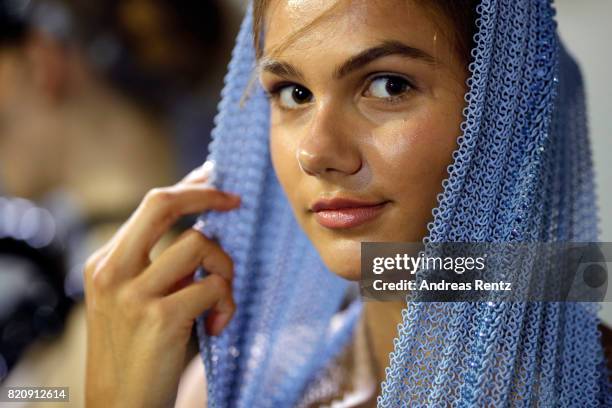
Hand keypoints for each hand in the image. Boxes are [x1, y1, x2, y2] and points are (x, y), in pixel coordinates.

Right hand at [83, 164, 239, 407]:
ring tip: (221, 297)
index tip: (215, 178)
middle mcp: (112, 271)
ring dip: (224, 267)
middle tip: (236, 200)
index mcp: (105, 263)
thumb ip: (158, 265)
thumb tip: (204, 226)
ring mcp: (133, 294)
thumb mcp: (132, 300)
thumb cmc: (137, 352)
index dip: (189, 187)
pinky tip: (218, 326)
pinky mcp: (160, 318)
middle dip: (207, 194)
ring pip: (199, 244)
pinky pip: (214, 287)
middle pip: (162, 203)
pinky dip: (227, 303)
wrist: (121, 407)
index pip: (150, 205)